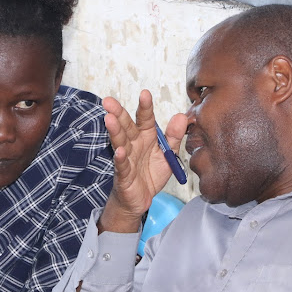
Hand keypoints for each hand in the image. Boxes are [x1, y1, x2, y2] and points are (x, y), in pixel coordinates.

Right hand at [99, 90, 186, 232]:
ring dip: (115, 131)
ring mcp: (127, 158)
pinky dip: (121, 158)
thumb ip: (174, 136)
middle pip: (126, 126)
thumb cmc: (151, 174)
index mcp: (146, 137)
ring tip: (109, 119)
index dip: (145, 107)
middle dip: (118, 113)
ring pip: (120, 142)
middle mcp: (135, 144)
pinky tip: (121, 151)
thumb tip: (182, 116)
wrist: (142, 199)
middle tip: (109, 101)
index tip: (145, 93)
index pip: (146, 119)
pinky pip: (122, 165)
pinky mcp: (124, 174)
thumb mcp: (168, 155)